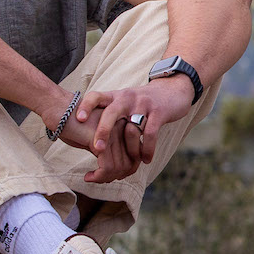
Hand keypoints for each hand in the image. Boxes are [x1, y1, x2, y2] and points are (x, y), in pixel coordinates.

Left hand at [66, 74, 197, 182]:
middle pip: (111, 112)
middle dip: (103, 131)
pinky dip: (147, 149)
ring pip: (132, 128)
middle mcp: (127, 98)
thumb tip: (84, 138)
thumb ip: (107, 115)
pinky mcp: (159, 112)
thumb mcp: (123, 102)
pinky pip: (151, 133)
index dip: (86, 106)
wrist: (173, 89)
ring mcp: (143, 105)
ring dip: (131, 150)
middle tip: (97, 149)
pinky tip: (146, 160)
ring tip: (130, 164)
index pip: (96, 96)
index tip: (80, 119)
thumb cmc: (142, 102)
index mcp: (115, 96)